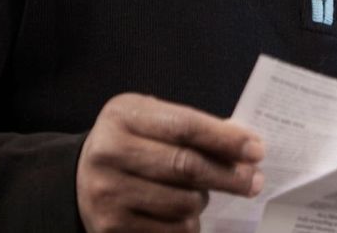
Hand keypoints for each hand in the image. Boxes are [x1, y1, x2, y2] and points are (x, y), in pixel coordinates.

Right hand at [77, 93, 264, 232]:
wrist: (80, 176)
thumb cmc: (133, 142)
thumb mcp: (155, 120)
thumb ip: (196, 128)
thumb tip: (247, 146)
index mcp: (124, 116)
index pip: (185, 126)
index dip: (226, 140)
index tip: (257, 150)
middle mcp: (109, 152)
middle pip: (186, 167)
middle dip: (229, 176)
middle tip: (254, 181)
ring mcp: (107, 193)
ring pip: (182, 204)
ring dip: (204, 202)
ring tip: (201, 194)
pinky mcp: (110, 227)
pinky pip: (170, 231)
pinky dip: (188, 225)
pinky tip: (185, 215)